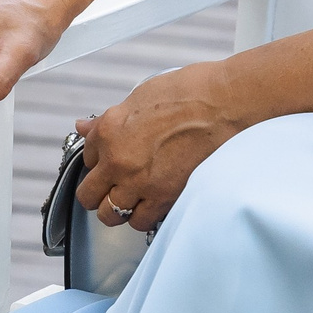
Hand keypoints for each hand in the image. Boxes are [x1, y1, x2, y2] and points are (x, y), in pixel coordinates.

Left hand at [75, 62, 253, 233]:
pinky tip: (152, 203)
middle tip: (112, 187)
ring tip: (132, 200)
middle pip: (89, 195)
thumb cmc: (191, 92)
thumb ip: (110, 119)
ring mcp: (140, 182)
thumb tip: (86, 126)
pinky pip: (140, 221)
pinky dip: (144, 215)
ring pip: (110, 214)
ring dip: (118, 209)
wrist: (226, 103)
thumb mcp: (141, 96)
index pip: (87, 158)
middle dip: (98, 192)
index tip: (112, 160)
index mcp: (109, 130)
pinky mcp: (165, 196)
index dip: (101, 160)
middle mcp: (118, 160)